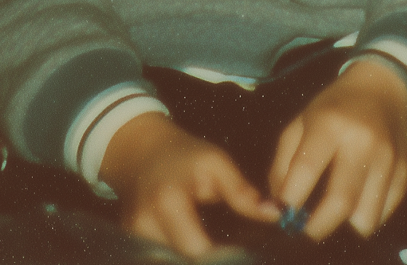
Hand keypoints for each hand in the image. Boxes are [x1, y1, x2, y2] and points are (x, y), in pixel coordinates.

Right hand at [99, 112, 279, 258]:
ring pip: (172, 259)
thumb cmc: (185, 155)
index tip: (243, 251)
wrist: (142, 151)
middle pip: (184, 260)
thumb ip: (241, 193)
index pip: (197, 250)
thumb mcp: (216, 164)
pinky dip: (180, 251)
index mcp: (168, 202)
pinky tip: (196, 242)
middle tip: (232, 247)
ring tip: (215, 242)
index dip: (222, 256)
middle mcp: (144, 224)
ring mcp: (134, 235)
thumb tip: (274, 215)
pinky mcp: (132, 240)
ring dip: (194, 254)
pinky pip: (161, 254)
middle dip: (210, 258)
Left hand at [269, 57, 406, 239]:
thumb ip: (282, 166)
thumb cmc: (333, 110)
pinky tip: (360, 195)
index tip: (284, 214)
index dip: (290, 201)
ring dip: (346, 222)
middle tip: (307, 229)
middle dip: (317, 228)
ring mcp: (390, 158)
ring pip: (366, 218)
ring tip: (338, 206)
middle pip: (340, 203)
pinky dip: (368, 214)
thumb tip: (277, 211)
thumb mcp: (300, 124)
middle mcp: (364, 141)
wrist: (383, 89)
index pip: (306, 171)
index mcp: (331, 124)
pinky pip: (384, 214)